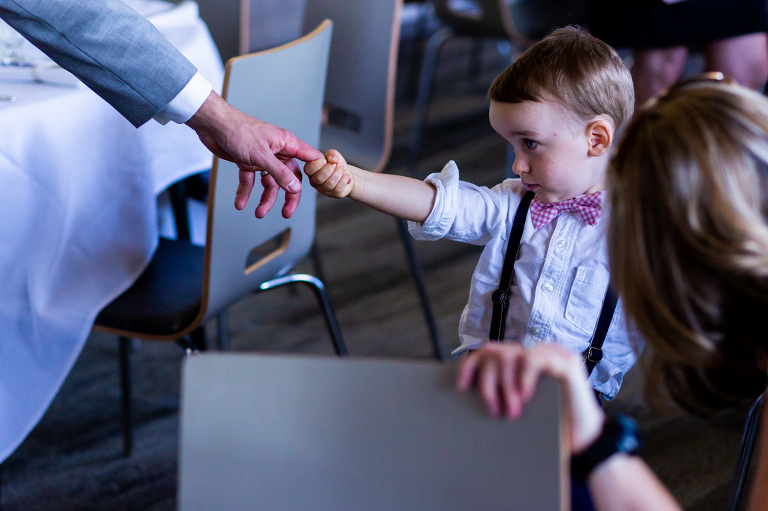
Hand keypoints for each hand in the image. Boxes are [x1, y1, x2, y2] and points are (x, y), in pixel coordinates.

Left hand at [186, 91, 322, 217]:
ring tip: (258, 213)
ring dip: (265, 199)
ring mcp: (262, 157)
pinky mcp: (247, 162)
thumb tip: (295, 188)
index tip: (322, 188)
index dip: (317, 173)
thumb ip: (279, 173)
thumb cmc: (238, 131)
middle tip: (286, 213)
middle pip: (289, 177)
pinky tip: (240, 203)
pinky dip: (245, 192)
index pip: (310, 159)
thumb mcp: (261, 156)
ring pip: (270, 182)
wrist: (212, 125)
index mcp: (286, 144)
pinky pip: (250, 181)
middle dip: (288, 196)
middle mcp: (277, 151)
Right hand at [304, 149, 353, 197]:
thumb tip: (333, 159)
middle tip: (336, 164)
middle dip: (329, 169)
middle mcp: (314, 181)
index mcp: (311, 170)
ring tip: (342, 168)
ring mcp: (323, 189)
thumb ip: (331, 154)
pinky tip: (346, 174)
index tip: (325, 160)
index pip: (308, 169)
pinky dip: (344, 179)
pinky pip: (338, 188)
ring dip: (338, 173)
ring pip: (329, 184)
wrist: (346, 173)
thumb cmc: (336, 164)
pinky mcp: (333, 194)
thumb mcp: (333, 155)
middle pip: (318, 178)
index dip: (317, 164)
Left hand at [456, 342, 605, 453]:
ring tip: (513, 409)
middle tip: (496, 411)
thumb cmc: (549, 425)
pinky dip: (524, 376)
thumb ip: (499, 392)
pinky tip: (524, 394)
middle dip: (490, 384)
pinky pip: (534, 358)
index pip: (487, 352)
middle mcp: (534, 353)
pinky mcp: (566, 362)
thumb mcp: (516, 406)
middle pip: (495, 354)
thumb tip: (465, 392)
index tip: (461, 387)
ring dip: (506, 384)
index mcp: (521, 362)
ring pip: (511, 355)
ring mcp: (551, 354)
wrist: (583, 440)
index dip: (470, 366)